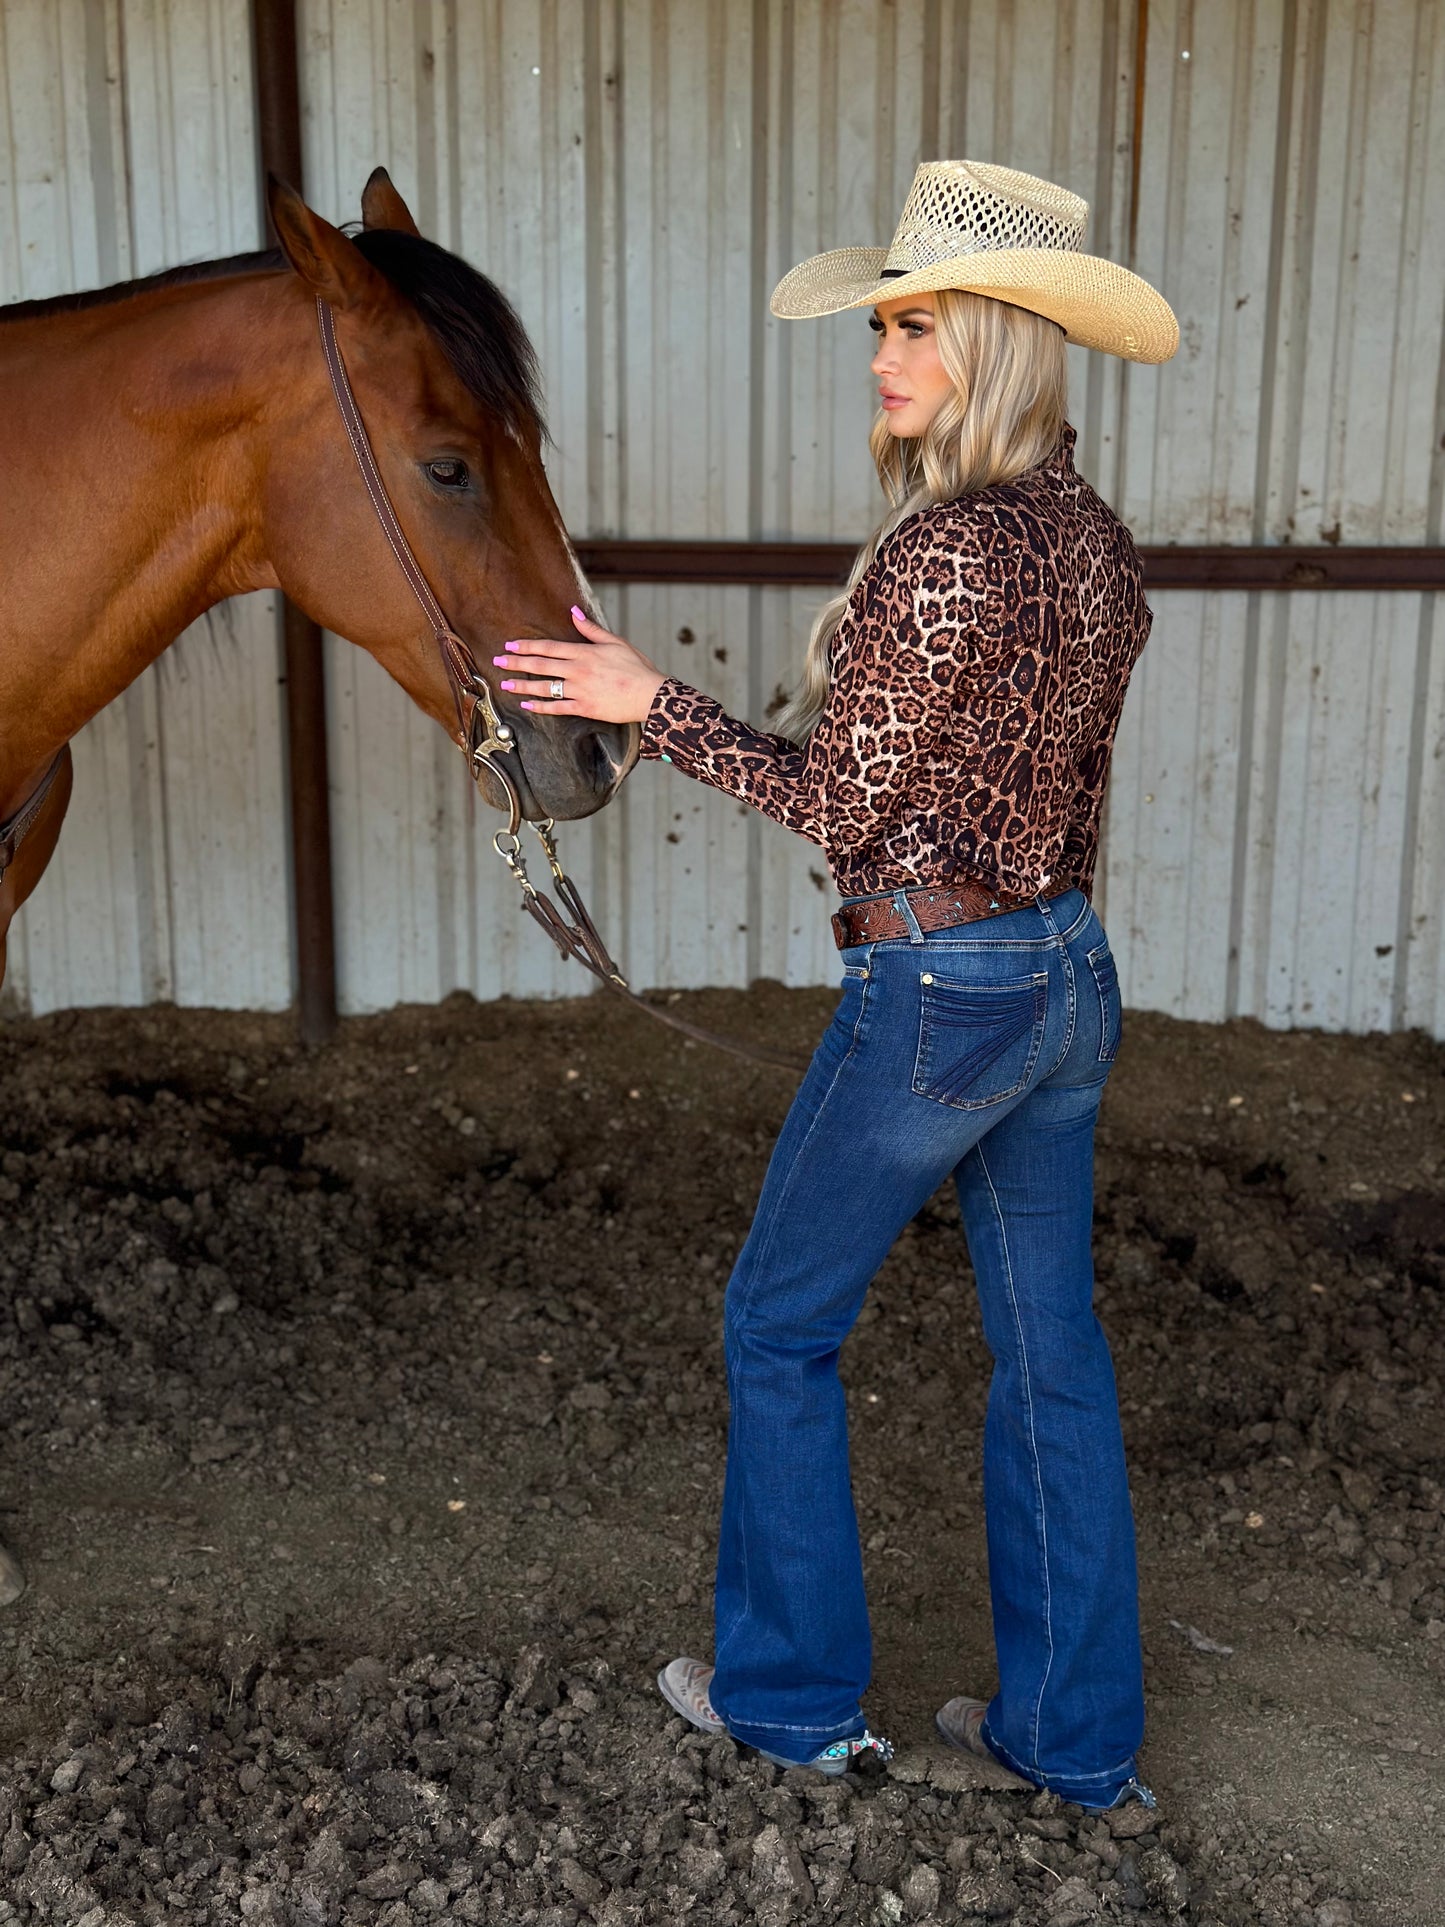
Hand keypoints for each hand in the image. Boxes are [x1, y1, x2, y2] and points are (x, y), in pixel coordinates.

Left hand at [493, 607, 665, 723]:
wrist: (649, 694)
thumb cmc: (636, 668)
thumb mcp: (615, 642)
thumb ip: (591, 629)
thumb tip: (574, 612)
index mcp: (584, 653)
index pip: (549, 647)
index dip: (527, 646)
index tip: (511, 645)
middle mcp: (578, 671)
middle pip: (540, 665)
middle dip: (516, 663)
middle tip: (498, 662)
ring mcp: (579, 690)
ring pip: (544, 687)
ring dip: (523, 685)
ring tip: (506, 684)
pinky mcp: (584, 708)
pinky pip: (557, 708)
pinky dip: (541, 707)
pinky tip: (527, 705)